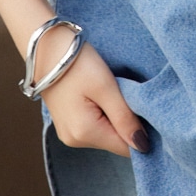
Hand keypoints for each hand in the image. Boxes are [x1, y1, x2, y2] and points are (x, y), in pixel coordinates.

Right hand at [39, 38, 149, 157]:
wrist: (46, 47)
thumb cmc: (76, 63)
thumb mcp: (106, 87)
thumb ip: (125, 118)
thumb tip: (143, 146)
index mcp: (84, 133)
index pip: (126, 148)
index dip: (143, 134)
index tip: (149, 111)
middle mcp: (75, 140)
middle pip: (116, 142)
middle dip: (128, 124)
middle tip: (130, 96)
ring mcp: (69, 134)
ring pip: (107, 134)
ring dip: (117, 118)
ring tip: (115, 93)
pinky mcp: (68, 124)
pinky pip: (96, 126)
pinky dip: (105, 115)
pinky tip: (104, 96)